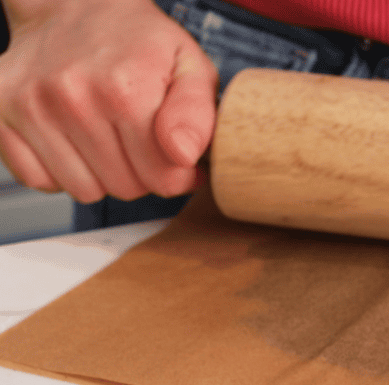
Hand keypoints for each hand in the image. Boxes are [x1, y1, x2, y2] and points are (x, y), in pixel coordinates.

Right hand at [0, 0, 217, 202]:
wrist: (72, 5)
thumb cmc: (138, 41)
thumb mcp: (189, 66)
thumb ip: (198, 115)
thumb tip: (183, 156)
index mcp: (126, 89)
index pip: (164, 179)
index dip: (178, 174)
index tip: (177, 156)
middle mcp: (73, 98)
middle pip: (125, 189)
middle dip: (141, 173)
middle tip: (140, 141)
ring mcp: (30, 106)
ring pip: (84, 191)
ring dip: (102, 175)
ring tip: (107, 137)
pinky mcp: (1, 112)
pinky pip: (39, 180)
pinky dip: (61, 171)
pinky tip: (74, 140)